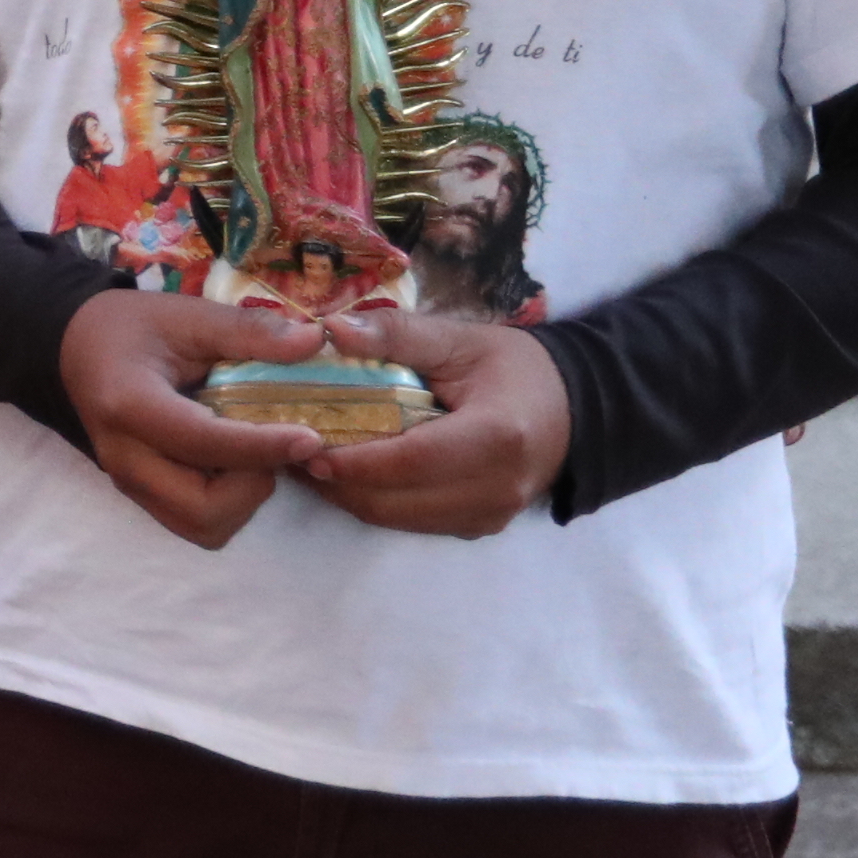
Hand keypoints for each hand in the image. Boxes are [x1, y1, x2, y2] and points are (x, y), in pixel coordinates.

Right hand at [56, 288, 326, 549]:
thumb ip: (248, 331)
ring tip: (255, 452)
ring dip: (244, 498)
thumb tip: (314, 341)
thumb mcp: (187, 316)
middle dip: (252, 484)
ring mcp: (131, 483)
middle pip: (202, 509)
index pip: (201, 442)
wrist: (77, 350)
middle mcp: (125, 458)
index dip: (261, 446)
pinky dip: (230, 502)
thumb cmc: (131, 328)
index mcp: (129, 405)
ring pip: (204, 526)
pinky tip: (236, 462)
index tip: (310, 438)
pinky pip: (197, 520)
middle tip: (273, 443)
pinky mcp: (143, 495)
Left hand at [296, 308, 570, 537]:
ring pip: (395, 519)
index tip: (301, 445)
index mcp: (496, 437)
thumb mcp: (460, 339)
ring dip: (347, 495)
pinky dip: (373, 501)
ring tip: (305, 460)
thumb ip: (397, 334)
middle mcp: (495, 488)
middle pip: (394, 500)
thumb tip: (330, 329)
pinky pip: (411, 522)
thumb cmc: (513, 369)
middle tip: (287, 451)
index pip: (409, 461)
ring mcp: (488, 516)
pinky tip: (345, 472)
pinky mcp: (477, 528)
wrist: (571, 409)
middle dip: (335, 481)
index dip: (352, 460)